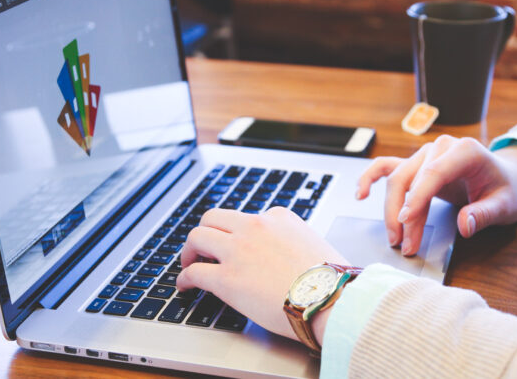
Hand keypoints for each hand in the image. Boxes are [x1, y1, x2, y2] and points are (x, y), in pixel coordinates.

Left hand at [176, 207, 348, 342]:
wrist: (331, 298)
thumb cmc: (331, 280)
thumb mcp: (315, 246)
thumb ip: (296, 243)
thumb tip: (291, 259)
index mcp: (279, 217)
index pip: (248, 218)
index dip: (238, 234)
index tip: (235, 246)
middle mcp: (255, 227)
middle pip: (214, 218)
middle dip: (205, 232)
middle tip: (202, 249)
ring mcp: (238, 251)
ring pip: (197, 237)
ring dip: (189, 251)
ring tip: (188, 264)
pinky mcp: (226, 278)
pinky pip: (194, 272)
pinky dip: (184, 278)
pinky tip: (185, 286)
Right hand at [356, 135, 516, 254]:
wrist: (505, 178)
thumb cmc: (505, 189)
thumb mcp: (505, 205)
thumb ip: (486, 214)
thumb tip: (465, 224)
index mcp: (465, 150)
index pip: (434, 172)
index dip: (418, 197)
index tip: (406, 220)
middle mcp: (441, 148)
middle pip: (411, 178)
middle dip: (404, 214)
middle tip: (405, 245)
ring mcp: (425, 154)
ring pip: (397, 179)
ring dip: (391, 209)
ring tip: (396, 238)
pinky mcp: (416, 164)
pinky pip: (387, 167)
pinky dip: (371, 178)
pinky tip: (360, 193)